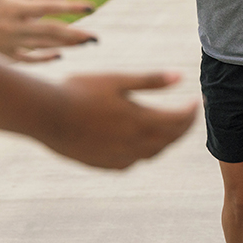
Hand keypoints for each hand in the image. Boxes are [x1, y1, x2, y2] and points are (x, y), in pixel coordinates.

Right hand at [0, 0, 97, 62]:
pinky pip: (28, 59)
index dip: (72, 7)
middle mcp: (13, 29)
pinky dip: (44, 58)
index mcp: (12, 8)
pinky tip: (58, 54)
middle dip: (76, 34)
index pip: (49, 7)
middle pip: (52, 33)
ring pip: (44, 47)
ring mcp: (8, 44)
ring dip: (66, 45)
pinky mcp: (1, 54)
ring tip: (86, 43)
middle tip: (96, 37)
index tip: (91, 6)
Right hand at [41, 72, 197, 168]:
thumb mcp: (118, 80)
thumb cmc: (80, 91)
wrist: (46, 116)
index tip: (197, 101)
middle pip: (170, 139)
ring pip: (154, 152)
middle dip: (184, 126)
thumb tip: (180, 78)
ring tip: (170, 127)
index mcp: (140, 120)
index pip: (179, 121)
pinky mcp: (105, 165)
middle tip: (189, 114)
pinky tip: (141, 142)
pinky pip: (133, 161)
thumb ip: (150, 80)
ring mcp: (119, 157)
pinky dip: (144, 151)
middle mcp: (134, 143)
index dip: (191, 112)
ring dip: (166, 140)